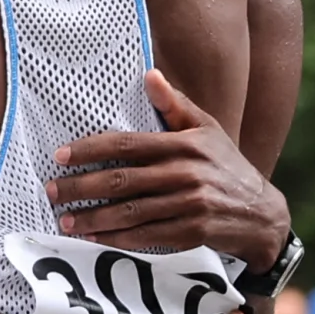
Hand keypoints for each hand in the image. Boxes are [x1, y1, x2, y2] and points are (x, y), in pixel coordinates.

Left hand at [45, 72, 287, 267]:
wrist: (261, 213)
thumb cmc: (227, 166)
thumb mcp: (208, 129)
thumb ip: (175, 105)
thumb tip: (149, 74)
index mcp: (184, 144)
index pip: (127, 144)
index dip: (91, 150)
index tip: (62, 155)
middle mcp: (185, 173)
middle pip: (122, 180)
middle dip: (82, 187)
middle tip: (53, 190)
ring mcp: (188, 205)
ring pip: (130, 212)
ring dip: (93, 218)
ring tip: (65, 220)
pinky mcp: (191, 232)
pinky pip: (146, 237)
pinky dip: (117, 239)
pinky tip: (94, 239)